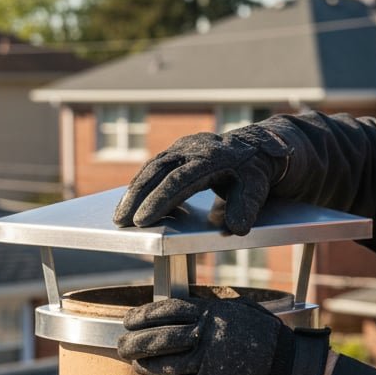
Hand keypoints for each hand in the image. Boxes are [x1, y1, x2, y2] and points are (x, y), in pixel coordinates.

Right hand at [112, 124, 291, 235]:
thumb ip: (246, 208)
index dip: (159, 200)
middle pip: (157, 171)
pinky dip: (140, 185)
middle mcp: (192, 148)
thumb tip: (235, 227)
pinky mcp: (175, 152)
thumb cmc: (254, 172)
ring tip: (119, 216)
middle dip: (136, 197)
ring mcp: (181, 147)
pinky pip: (153, 168)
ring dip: (133, 191)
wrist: (256, 148)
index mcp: (211, 157)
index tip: (142, 220)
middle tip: (120, 221)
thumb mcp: (257, 189)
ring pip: (150, 167)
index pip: (179, 180)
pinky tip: (130, 203)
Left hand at [117, 294, 330, 374]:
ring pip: (163, 364)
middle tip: (121, 345)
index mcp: (211, 313)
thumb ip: (208, 308)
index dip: (142, 316)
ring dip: (143, 364)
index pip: (166, 310)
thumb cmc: (263, 336)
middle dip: (134, 342)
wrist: (287, 367)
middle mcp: (206, 336)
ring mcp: (207, 363)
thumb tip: (176, 311)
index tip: (127, 320)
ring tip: (134, 364)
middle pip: (158, 338)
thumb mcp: (237, 310)